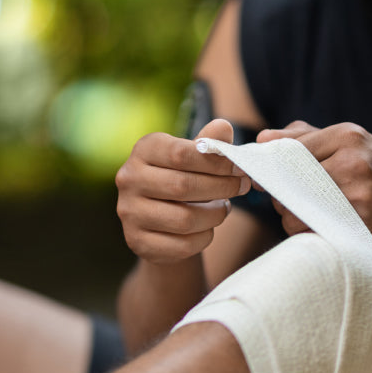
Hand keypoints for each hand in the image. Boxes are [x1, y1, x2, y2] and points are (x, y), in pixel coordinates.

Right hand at [116, 119, 250, 263]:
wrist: (160, 222)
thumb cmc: (183, 180)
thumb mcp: (195, 158)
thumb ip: (209, 143)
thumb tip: (224, 127)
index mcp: (144, 150)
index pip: (181, 153)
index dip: (216, 162)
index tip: (239, 168)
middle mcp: (129, 178)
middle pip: (183, 186)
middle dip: (221, 187)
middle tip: (242, 187)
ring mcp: (129, 212)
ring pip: (185, 219)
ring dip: (215, 215)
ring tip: (224, 208)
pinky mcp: (136, 241)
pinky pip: (182, 245)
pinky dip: (204, 238)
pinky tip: (208, 228)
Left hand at [257, 121, 371, 264]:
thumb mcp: (355, 147)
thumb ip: (308, 138)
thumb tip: (263, 138)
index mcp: (350, 135)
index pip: (290, 148)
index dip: (272, 165)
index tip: (265, 177)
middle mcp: (353, 159)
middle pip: (287, 178)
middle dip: (281, 193)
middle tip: (291, 200)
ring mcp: (355, 192)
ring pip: (292, 208)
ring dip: (291, 216)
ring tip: (311, 215)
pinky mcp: (355, 223)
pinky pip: (307, 229)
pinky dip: (305, 231)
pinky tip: (321, 228)